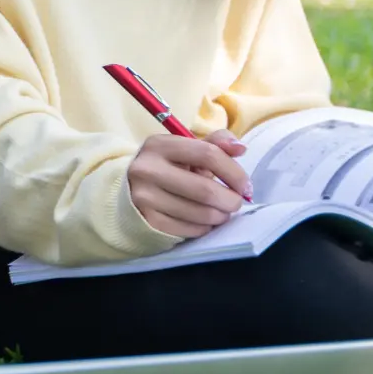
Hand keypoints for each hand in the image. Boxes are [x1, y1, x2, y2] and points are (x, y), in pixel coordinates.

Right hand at [128, 129, 251, 238]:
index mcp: (159, 145)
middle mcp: (147, 170)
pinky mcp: (147, 220)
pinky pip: (189, 229)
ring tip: (221, 213)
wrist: (127, 188)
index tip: (245, 186)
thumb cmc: (166, 167)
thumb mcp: (185, 149)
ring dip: (220, 216)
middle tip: (236, 203)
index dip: (234, 172)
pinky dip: (204, 228)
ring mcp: (145, 197)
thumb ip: (215, 144)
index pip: (207, 154)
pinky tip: (204, 221)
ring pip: (200, 213)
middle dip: (230, 200)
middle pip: (205, 189)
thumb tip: (240, 148)